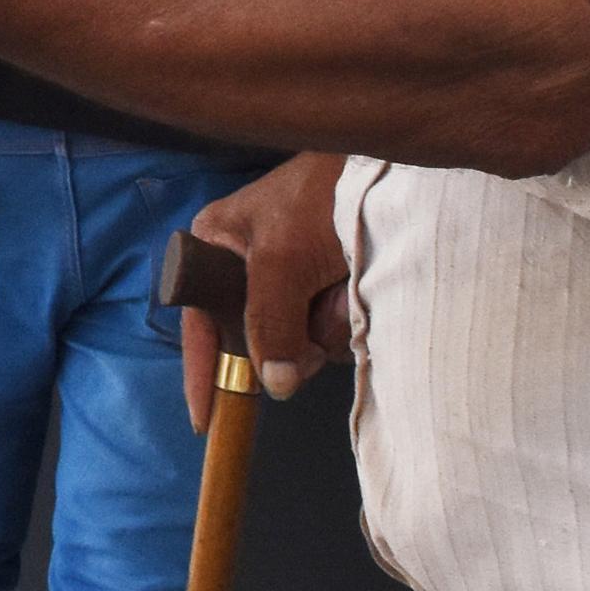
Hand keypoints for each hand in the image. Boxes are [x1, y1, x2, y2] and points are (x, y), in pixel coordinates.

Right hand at [178, 153, 350, 429]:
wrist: (389, 170)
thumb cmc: (320, 199)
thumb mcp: (281, 260)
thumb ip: (269, 324)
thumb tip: (272, 386)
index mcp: (216, 245)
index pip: (199, 322)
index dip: (204, 371)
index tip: (206, 420)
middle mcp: (248, 264)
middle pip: (257, 338)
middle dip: (289, 342)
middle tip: (310, 341)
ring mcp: (292, 278)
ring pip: (299, 338)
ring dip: (325, 326)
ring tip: (343, 290)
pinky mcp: (328, 284)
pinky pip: (329, 327)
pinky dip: (346, 317)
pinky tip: (357, 290)